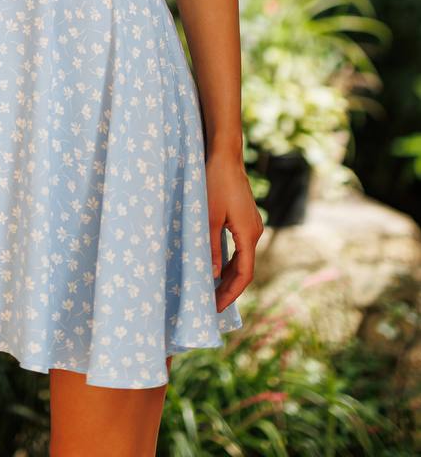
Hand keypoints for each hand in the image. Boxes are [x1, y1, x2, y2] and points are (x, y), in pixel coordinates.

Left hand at [205, 149, 263, 313]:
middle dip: (229, 288)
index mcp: (248, 234)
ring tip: (212, 290)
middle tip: (211, 305)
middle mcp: (255, 232)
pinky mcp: (246, 218)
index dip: (231, 293)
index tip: (217, 307)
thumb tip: (211, 275)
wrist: (226, 156)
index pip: (244, 274)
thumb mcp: (208, 217)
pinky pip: (241, 247)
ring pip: (243, 258)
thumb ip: (210, 246)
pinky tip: (217, 267)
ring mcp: (252, 224)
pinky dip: (230, 260)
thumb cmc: (215, 183)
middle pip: (245, 269)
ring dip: (229, 274)